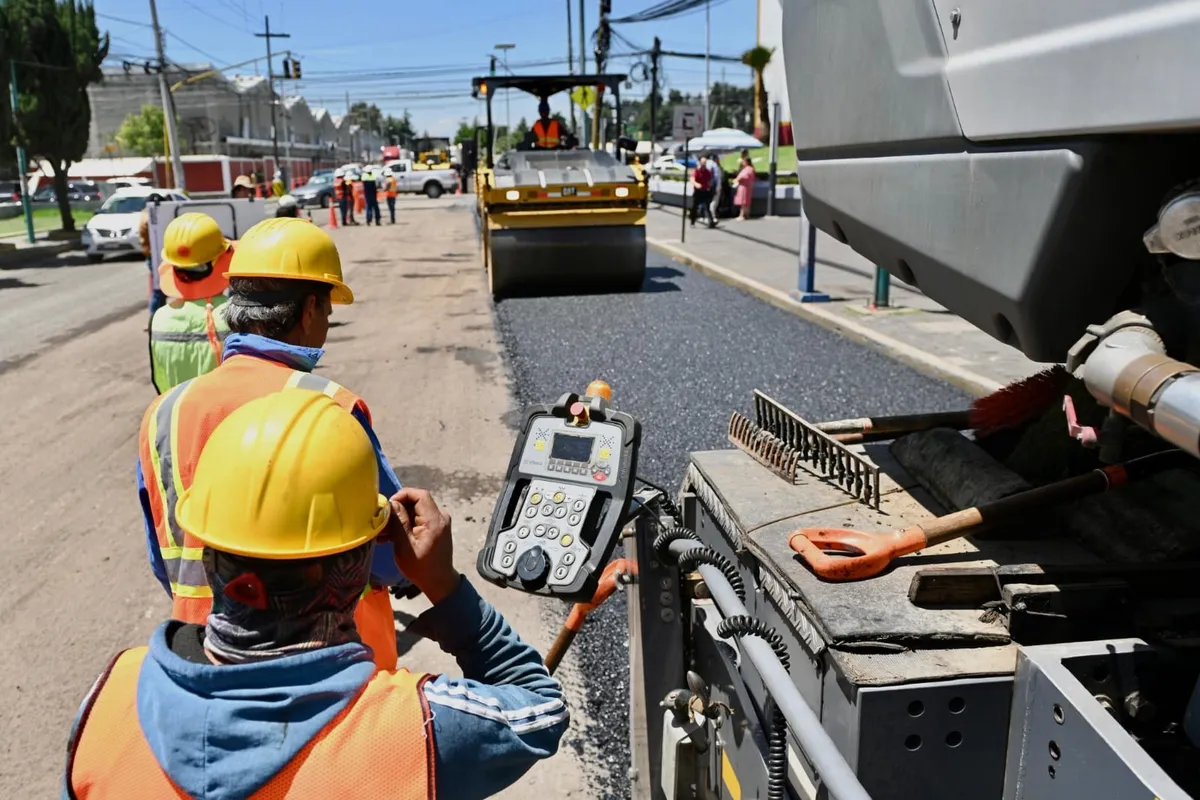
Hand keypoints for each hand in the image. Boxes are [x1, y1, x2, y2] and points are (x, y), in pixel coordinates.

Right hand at [384, 488, 459, 603]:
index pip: (420, 495)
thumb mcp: (405, 547)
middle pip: (416, 502)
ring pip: (415, 511)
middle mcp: (440, 517)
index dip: (402, 495)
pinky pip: (418, 519)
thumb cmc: (421, 568)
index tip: (388, 507)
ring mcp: (438, 522)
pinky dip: (405, 525)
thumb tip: (391, 503)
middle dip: (397, 510)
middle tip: (381, 522)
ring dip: (398, 519)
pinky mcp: (435, 528)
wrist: (439, 582)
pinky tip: (389, 536)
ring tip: (382, 533)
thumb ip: (399, 523)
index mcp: (435, 520)